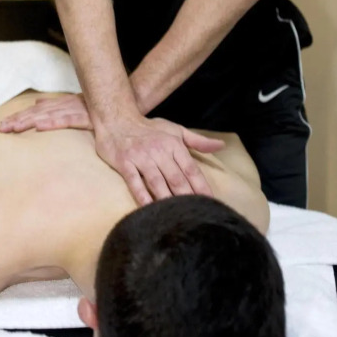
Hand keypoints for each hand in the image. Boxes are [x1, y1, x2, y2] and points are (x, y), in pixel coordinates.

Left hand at [0, 94, 92, 132]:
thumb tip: (38, 101)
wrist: (124, 106)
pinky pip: (66, 121)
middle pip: (36, 113)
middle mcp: (65, 105)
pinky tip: (40, 126)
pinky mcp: (86, 117)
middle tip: (0, 128)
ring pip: (47, 116)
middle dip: (17, 120)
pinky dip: (52, 122)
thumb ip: (56, 106)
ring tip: (13, 128)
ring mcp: (75, 110)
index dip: (18, 117)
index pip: (35, 111)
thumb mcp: (76, 107)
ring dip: (28, 121)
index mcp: (61, 104)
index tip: (2, 125)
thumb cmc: (101, 108)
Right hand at [94, 116, 224, 205]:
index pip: (191, 169)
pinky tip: (148, 208)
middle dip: (186, 198)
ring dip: (166, 199)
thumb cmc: (148, 128)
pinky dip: (141, 196)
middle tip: (195, 216)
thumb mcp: (175, 130)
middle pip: (176, 179)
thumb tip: (221, 146)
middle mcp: (159, 151)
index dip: (201, 187)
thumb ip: (198, 141)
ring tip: (175, 217)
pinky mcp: (124, 163)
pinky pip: (134, 182)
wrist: (116, 119)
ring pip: (157, 182)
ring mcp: (141, 157)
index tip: (210, 203)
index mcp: (173, 145)